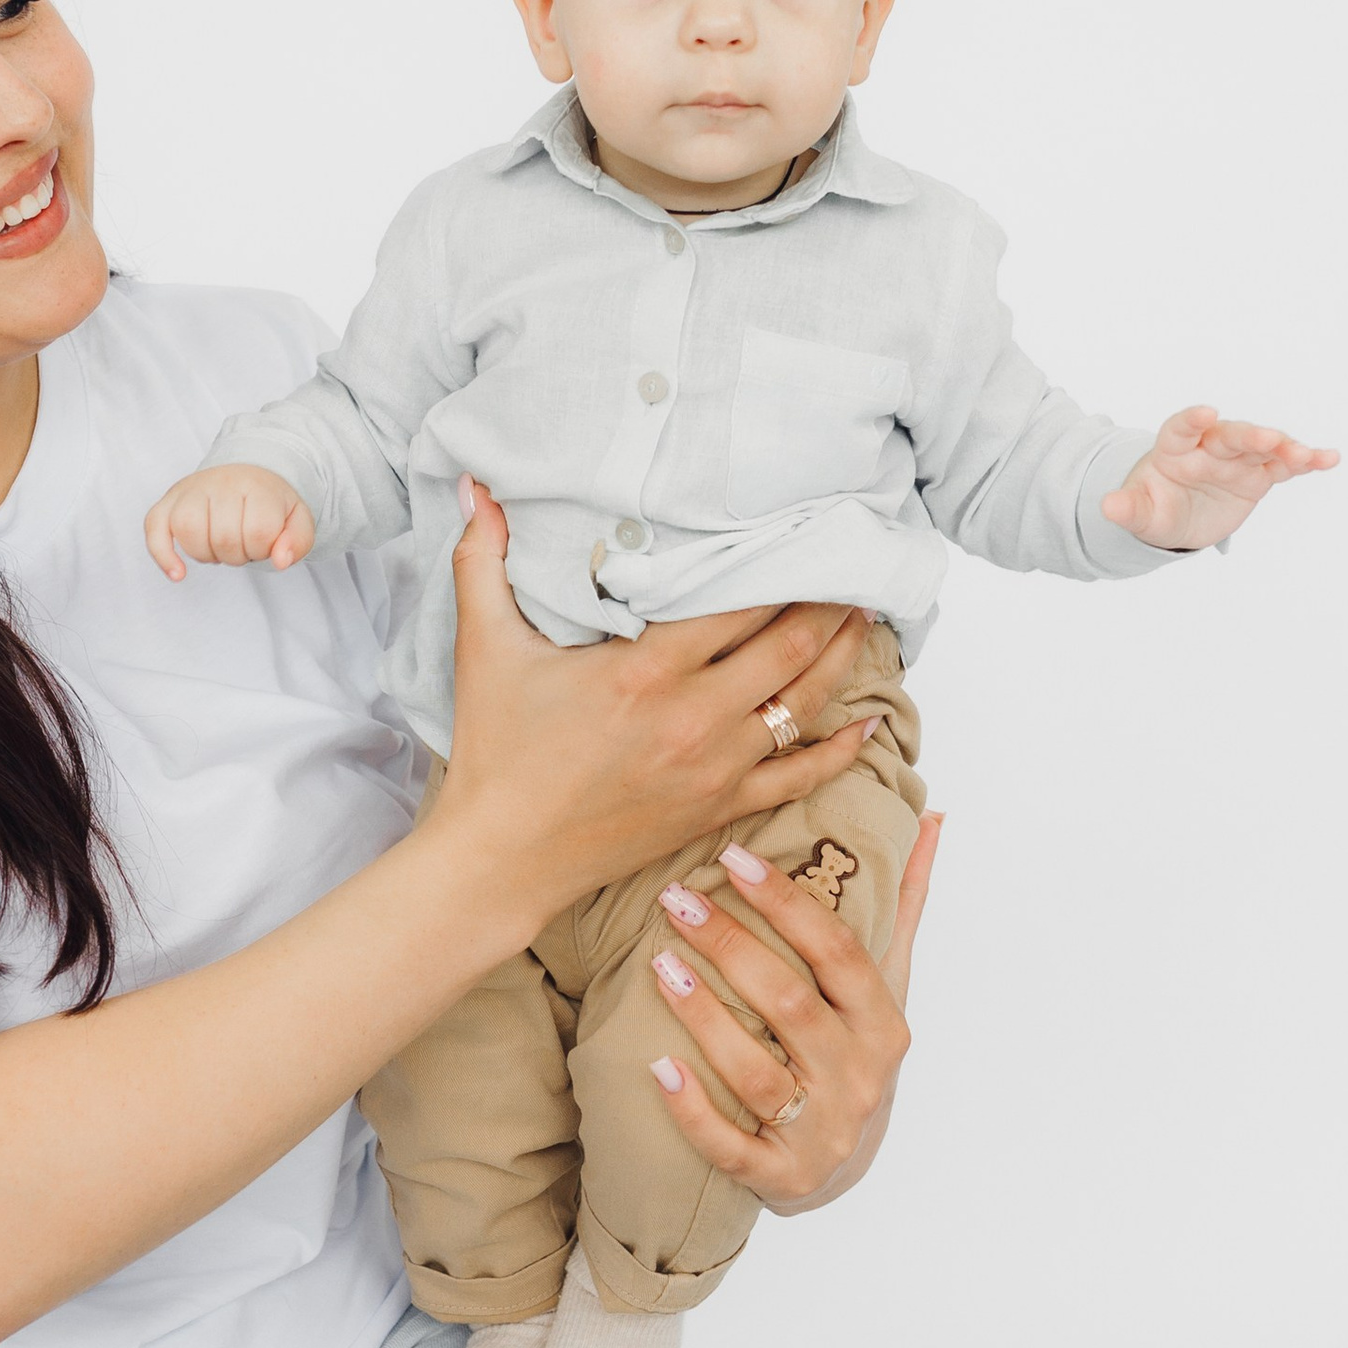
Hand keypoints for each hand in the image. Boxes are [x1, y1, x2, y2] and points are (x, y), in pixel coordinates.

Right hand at [146, 463, 317, 579]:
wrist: (248, 471)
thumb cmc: (270, 503)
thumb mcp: (298, 520)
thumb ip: (298, 541)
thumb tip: (280, 560)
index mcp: (256, 486)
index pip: (258, 533)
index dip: (263, 550)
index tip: (265, 542)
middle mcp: (221, 482)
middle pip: (224, 537)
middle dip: (237, 555)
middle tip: (243, 544)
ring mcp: (191, 490)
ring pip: (189, 531)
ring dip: (207, 554)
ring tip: (219, 547)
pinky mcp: (168, 501)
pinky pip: (154, 527)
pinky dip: (163, 555)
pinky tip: (178, 574)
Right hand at [431, 476, 884, 934]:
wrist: (502, 858)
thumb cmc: (495, 752)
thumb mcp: (484, 648)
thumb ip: (482, 561)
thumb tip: (477, 488)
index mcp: (644, 671)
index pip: (737, 603)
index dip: (780, 563)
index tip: (804, 531)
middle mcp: (693, 717)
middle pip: (787, 645)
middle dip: (826, 602)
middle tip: (853, 565)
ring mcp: (714, 766)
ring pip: (803, 702)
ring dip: (842, 657)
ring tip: (866, 618)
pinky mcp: (719, 807)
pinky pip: (799, 777)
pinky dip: (840, 750)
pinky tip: (869, 723)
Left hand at [646, 810, 941, 1214]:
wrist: (843, 1171)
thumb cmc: (857, 1057)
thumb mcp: (888, 986)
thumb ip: (903, 906)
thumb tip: (932, 821)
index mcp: (884, 1025)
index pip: (839, 953)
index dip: (788, 903)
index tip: (733, 858)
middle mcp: (858, 1078)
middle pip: (791, 1003)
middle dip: (731, 946)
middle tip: (677, 900)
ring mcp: (820, 1132)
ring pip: (756, 1071)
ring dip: (704, 1016)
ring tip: (659, 964)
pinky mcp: (778, 1178)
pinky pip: (729, 1146)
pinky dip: (693, 1111)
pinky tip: (657, 1069)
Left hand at [1100, 406, 1338, 551]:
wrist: (1176, 520)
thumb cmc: (1154, 509)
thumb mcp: (1140, 514)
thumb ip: (1128, 509)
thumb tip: (1107, 507)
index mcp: (1174, 449)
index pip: (1181, 428)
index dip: (1192, 419)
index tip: (1205, 413)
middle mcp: (1209, 447)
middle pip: (1230, 434)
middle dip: (1249, 435)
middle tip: (1270, 438)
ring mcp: (1236, 459)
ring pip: (1262, 447)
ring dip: (1284, 448)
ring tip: (1306, 455)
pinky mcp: (1258, 475)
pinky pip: (1284, 466)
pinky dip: (1306, 461)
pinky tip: (1330, 458)